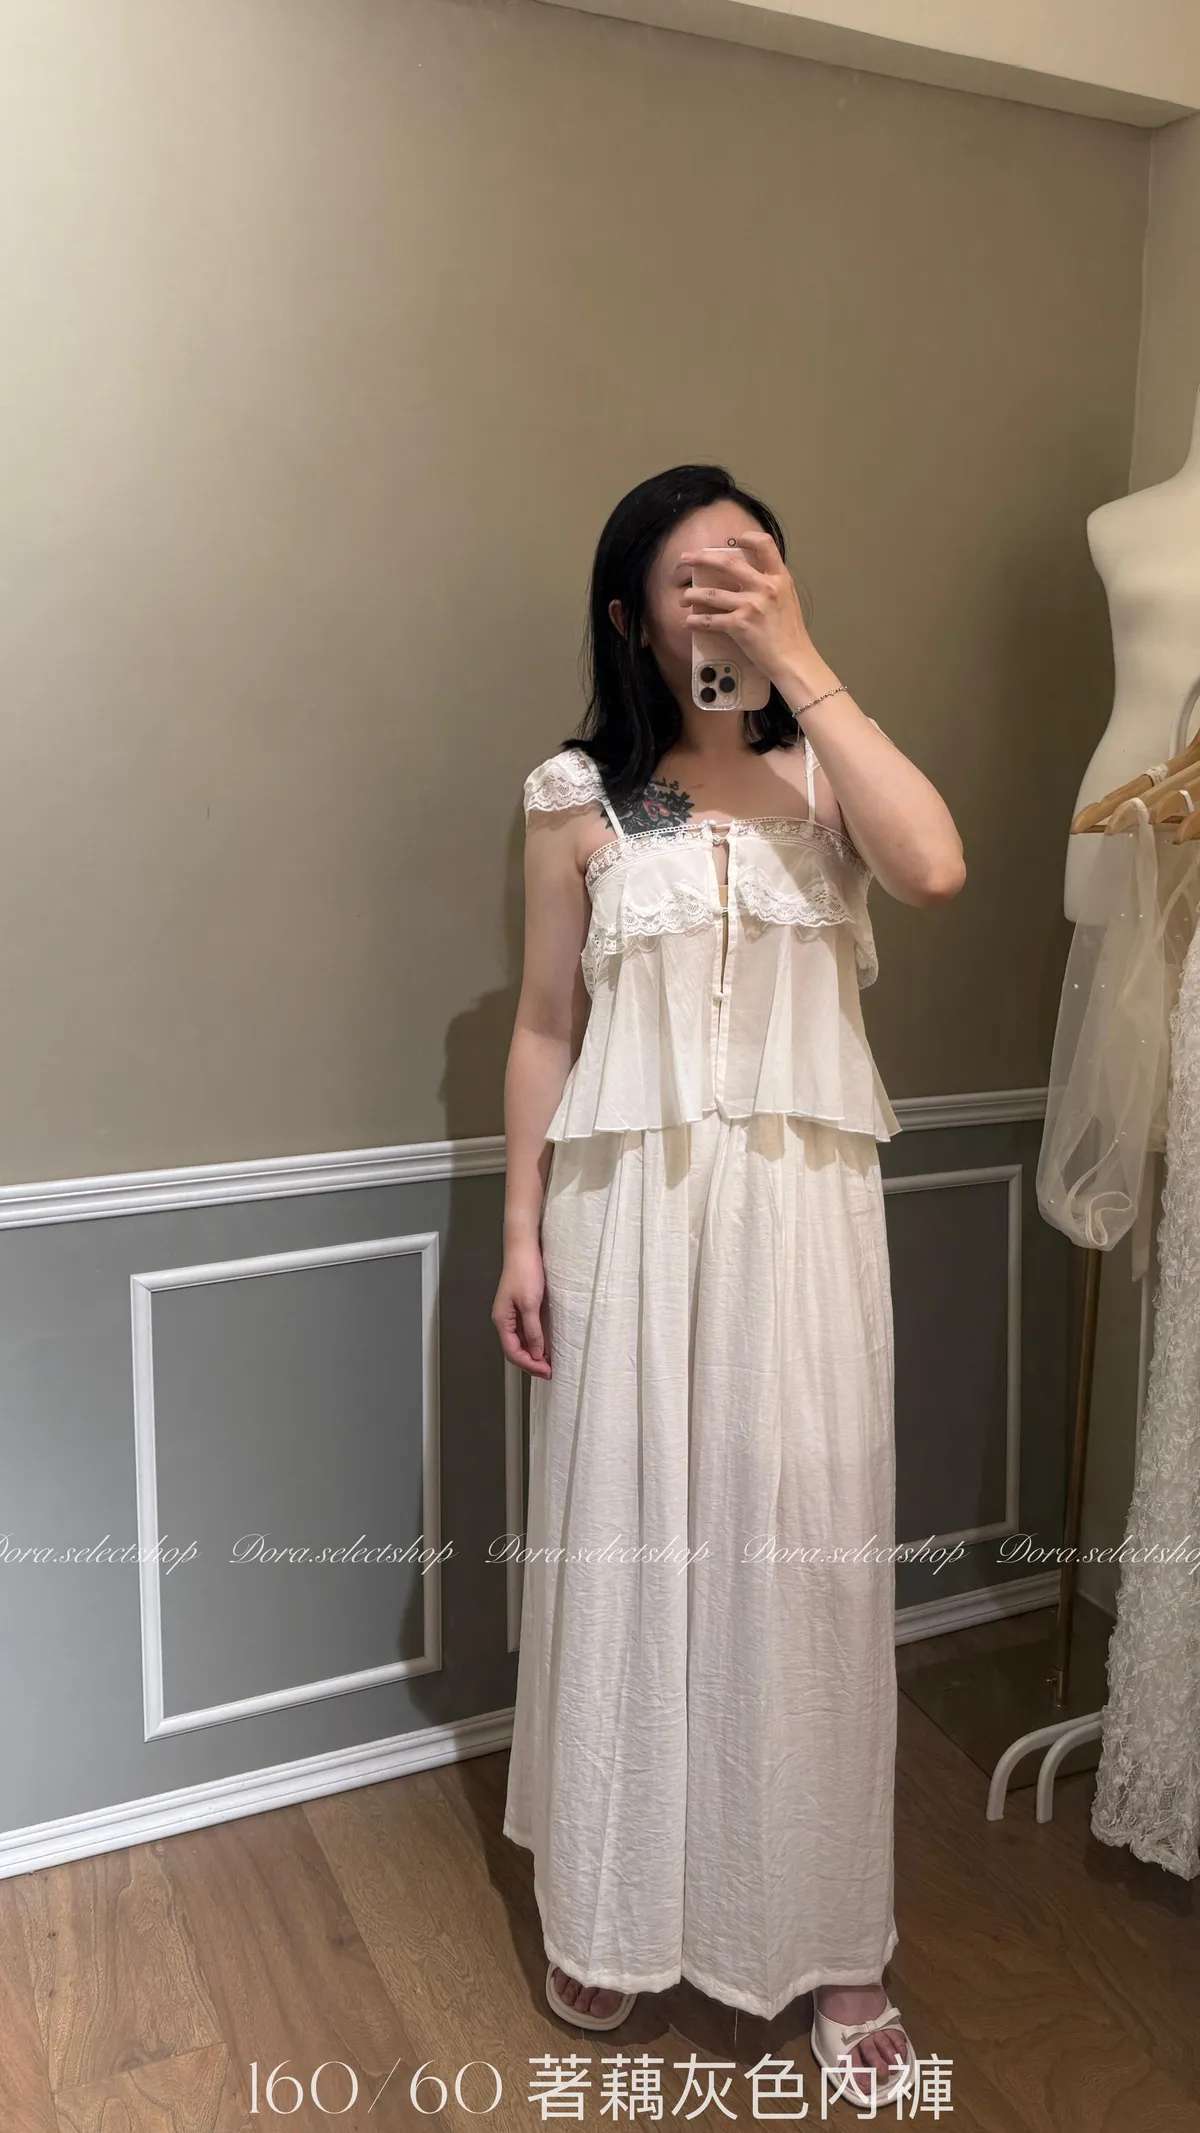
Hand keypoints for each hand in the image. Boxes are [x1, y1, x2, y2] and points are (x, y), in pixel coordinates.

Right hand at [492, 1240, 552, 1377]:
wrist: (524, 1248)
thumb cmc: (524, 1271)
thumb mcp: (530, 1304)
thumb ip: (532, 1331)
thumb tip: (535, 1353)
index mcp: (502, 1320)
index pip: (512, 1352)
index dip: (529, 1365)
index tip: (546, 1371)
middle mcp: (504, 1319)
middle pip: (514, 1349)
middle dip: (531, 1363)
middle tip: (549, 1371)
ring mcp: (511, 1314)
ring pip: (520, 1342)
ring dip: (533, 1354)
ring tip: (548, 1362)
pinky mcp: (520, 1307)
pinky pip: (525, 1331)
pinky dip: (534, 1341)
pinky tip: (544, 1344)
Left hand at [680, 528, 820, 689]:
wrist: (794, 660)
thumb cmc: (791, 635)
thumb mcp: (788, 599)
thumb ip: (771, 584)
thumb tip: (751, 575)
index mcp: (780, 577)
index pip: (764, 544)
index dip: (747, 538)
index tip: (732, 540)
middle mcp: (765, 586)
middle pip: (727, 563)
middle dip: (701, 558)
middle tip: (686, 558)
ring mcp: (752, 605)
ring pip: (711, 593)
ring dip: (692, 595)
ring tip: (684, 598)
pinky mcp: (740, 625)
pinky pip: (710, 620)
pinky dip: (695, 621)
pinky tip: (688, 622)